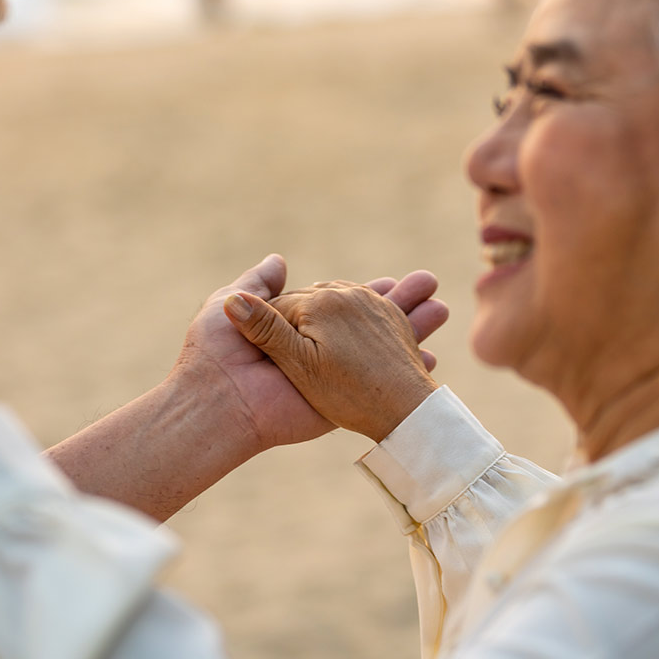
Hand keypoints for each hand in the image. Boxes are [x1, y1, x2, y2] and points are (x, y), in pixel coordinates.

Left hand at [170, 261, 447, 452]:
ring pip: (380, 345)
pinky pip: (375, 378)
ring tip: (441, 308)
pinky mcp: (335, 394)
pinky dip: (404, 367)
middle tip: (430, 283)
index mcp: (294, 328)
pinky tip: (429, 356)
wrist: (217, 399)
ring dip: (413, 326)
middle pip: (369, 321)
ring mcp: (329, 372)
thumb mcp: (231, 302)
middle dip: (401, 303)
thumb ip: (258, 285)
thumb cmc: (217, 348)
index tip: (395, 280)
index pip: (340, 303)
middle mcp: (317, 348)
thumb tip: (281, 259)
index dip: (370, 291)